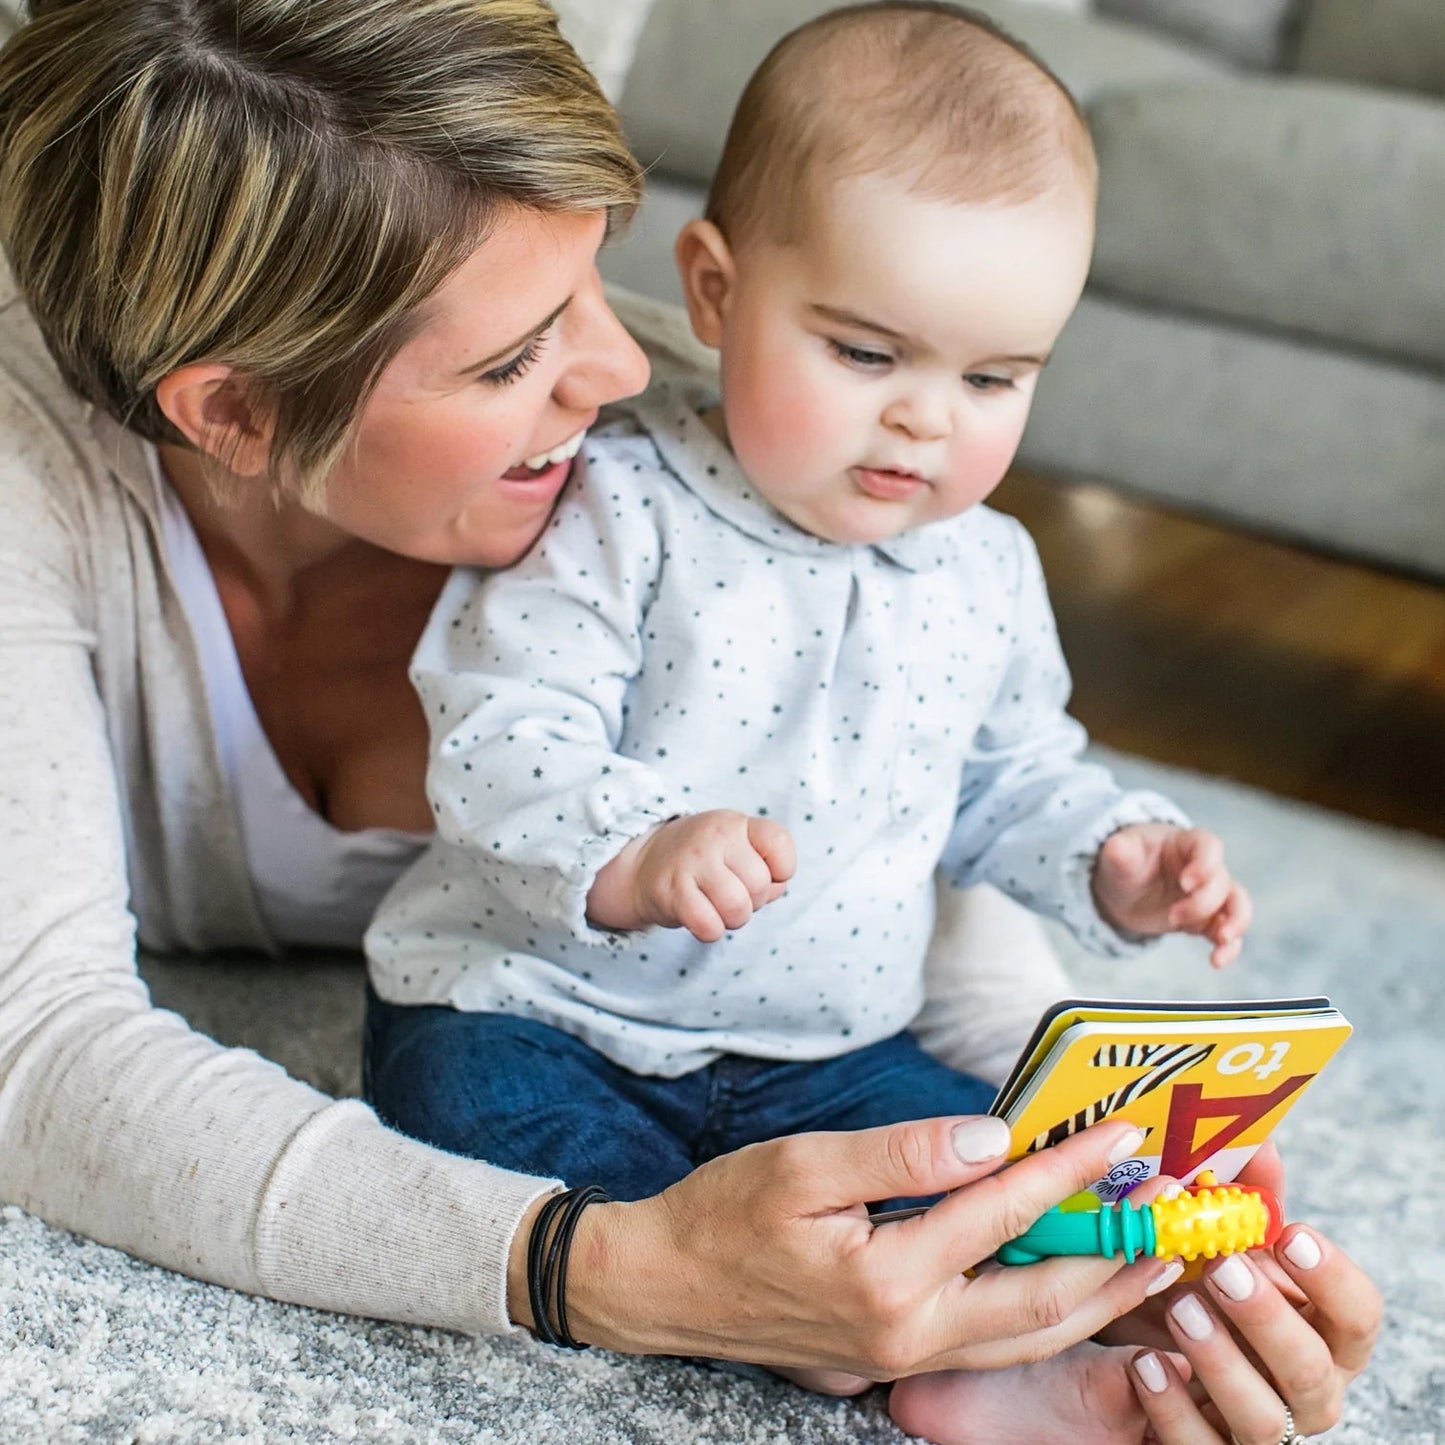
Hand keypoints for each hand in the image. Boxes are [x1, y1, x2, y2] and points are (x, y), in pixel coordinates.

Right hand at [539, 1117, 1186, 1375]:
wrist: (663, 1288)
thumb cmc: (724, 1215)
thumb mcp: (802, 1165)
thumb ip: (902, 1153)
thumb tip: (992, 1137)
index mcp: (887, 1279)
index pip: (1005, 1214)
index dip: (1070, 1169)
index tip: (1123, 1132)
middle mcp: (911, 1334)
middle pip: (1047, 1301)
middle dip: (1120, 1252)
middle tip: (1179, 1212)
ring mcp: (908, 1359)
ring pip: (1033, 1338)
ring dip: (1102, 1297)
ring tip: (1156, 1257)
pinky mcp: (899, 1361)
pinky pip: (999, 1347)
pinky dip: (1052, 1318)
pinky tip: (1075, 1286)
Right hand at [586, 810, 795, 941]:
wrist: (646, 863)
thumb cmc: (707, 861)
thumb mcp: (739, 848)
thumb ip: (769, 868)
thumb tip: (773, 890)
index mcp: (736, 824)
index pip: (778, 841)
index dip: (782, 868)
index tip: (766, 873)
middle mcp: (714, 837)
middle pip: (760, 885)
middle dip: (754, 901)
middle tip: (734, 894)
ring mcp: (691, 863)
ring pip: (737, 908)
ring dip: (734, 919)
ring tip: (719, 907)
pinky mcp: (670, 892)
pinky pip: (709, 926)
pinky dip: (711, 930)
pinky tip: (701, 916)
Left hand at [1093, 823, 1252, 967]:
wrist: (1123, 890)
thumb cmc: (1125, 864)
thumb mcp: (1117, 857)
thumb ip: (1120, 852)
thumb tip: (1117, 847)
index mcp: (1185, 843)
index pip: (1209, 845)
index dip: (1205, 864)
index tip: (1186, 883)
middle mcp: (1205, 868)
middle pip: (1221, 881)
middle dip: (1201, 903)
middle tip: (1173, 917)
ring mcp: (1209, 895)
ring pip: (1237, 905)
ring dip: (1235, 922)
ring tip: (1221, 939)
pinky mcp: (1206, 920)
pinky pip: (1228, 932)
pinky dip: (1228, 947)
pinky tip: (1217, 961)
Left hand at [1099, 1146, 1380, 1442]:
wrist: (1147, 1363)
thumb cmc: (1202, 1293)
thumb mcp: (1220, 1246)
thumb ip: (1241, 1201)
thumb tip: (1256, 1142)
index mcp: (1322, 1334)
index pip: (1359, 1316)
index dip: (1332, 1278)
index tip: (1289, 1234)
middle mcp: (1304, 1390)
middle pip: (1311, 1370)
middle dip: (1268, 1318)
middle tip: (1222, 1268)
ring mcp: (1260, 1429)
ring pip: (1263, 1420)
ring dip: (1220, 1361)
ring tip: (1178, 1307)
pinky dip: (1173, 1410)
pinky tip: (1144, 1365)